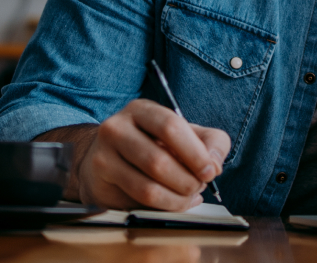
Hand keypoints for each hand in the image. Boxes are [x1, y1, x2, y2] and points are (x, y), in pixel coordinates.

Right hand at [43, 99, 229, 210]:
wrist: (106, 160)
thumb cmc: (153, 145)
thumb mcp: (185, 136)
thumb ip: (211, 142)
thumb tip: (215, 163)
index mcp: (142, 110)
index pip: (171, 126)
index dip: (195, 153)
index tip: (210, 171)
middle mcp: (117, 127)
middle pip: (159, 160)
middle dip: (187, 180)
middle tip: (199, 186)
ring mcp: (104, 153)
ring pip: (148, 186)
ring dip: (178, 197)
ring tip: (190, 196)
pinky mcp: (101, 179)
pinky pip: (139, 199)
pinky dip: (166, 206)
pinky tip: (175, 202)